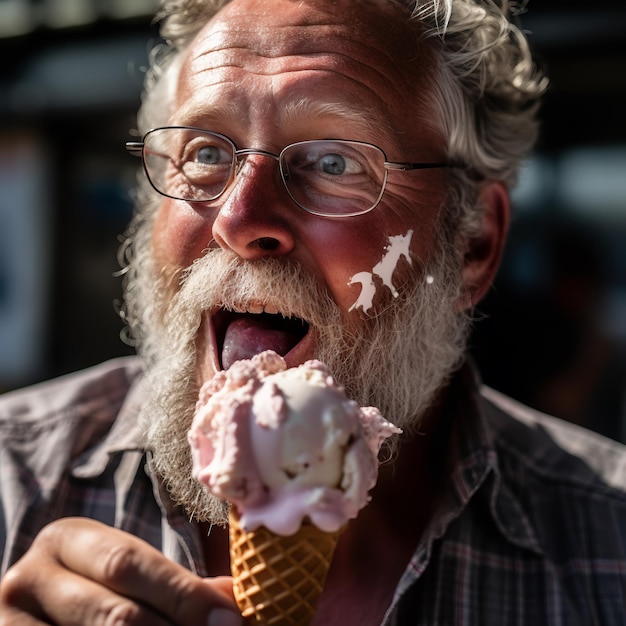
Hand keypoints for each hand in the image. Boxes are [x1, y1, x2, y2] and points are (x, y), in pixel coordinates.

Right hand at [0, 517, 241, 624]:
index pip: (128, 563)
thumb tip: (231, 601)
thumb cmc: (101, 588)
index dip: (182, 594)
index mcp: (66, 539)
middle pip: (115, 616)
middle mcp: (28, 580)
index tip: (229, 619)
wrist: (47, 603)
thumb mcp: (130, 573)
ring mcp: (10, 625)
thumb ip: (177, 585)